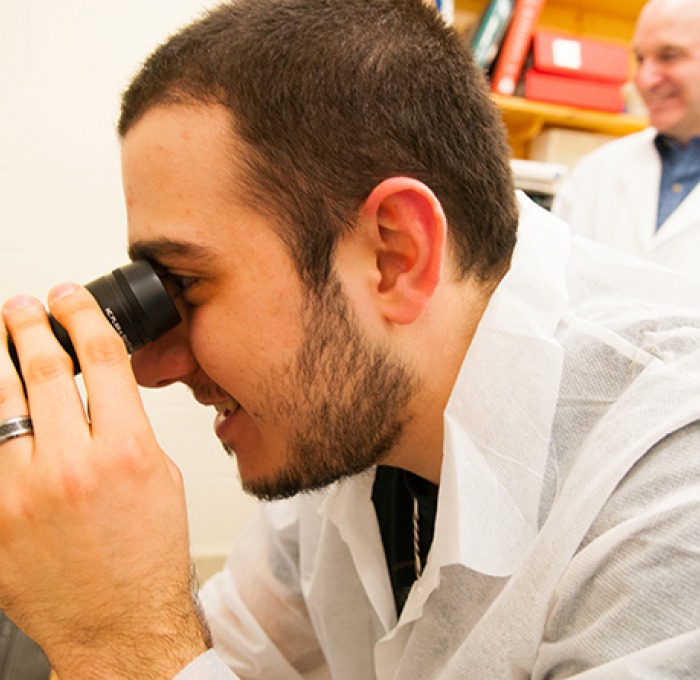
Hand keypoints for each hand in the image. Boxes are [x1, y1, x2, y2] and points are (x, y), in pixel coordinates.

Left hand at [0, 284, 207, 678]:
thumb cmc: (147, 557)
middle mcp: (73, 465)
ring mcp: (25, 492)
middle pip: (44, 370)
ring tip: (9, 347)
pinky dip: (2, 427)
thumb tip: (103, 400)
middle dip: (31, 327)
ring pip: (6, 405)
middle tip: (24, 308)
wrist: (119, 622)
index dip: (84, 316)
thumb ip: (129, 431)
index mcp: (126, 451)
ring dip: (9, 369)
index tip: (71, 299)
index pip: (102, 358)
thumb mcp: (161, 478)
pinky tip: (8, 414)